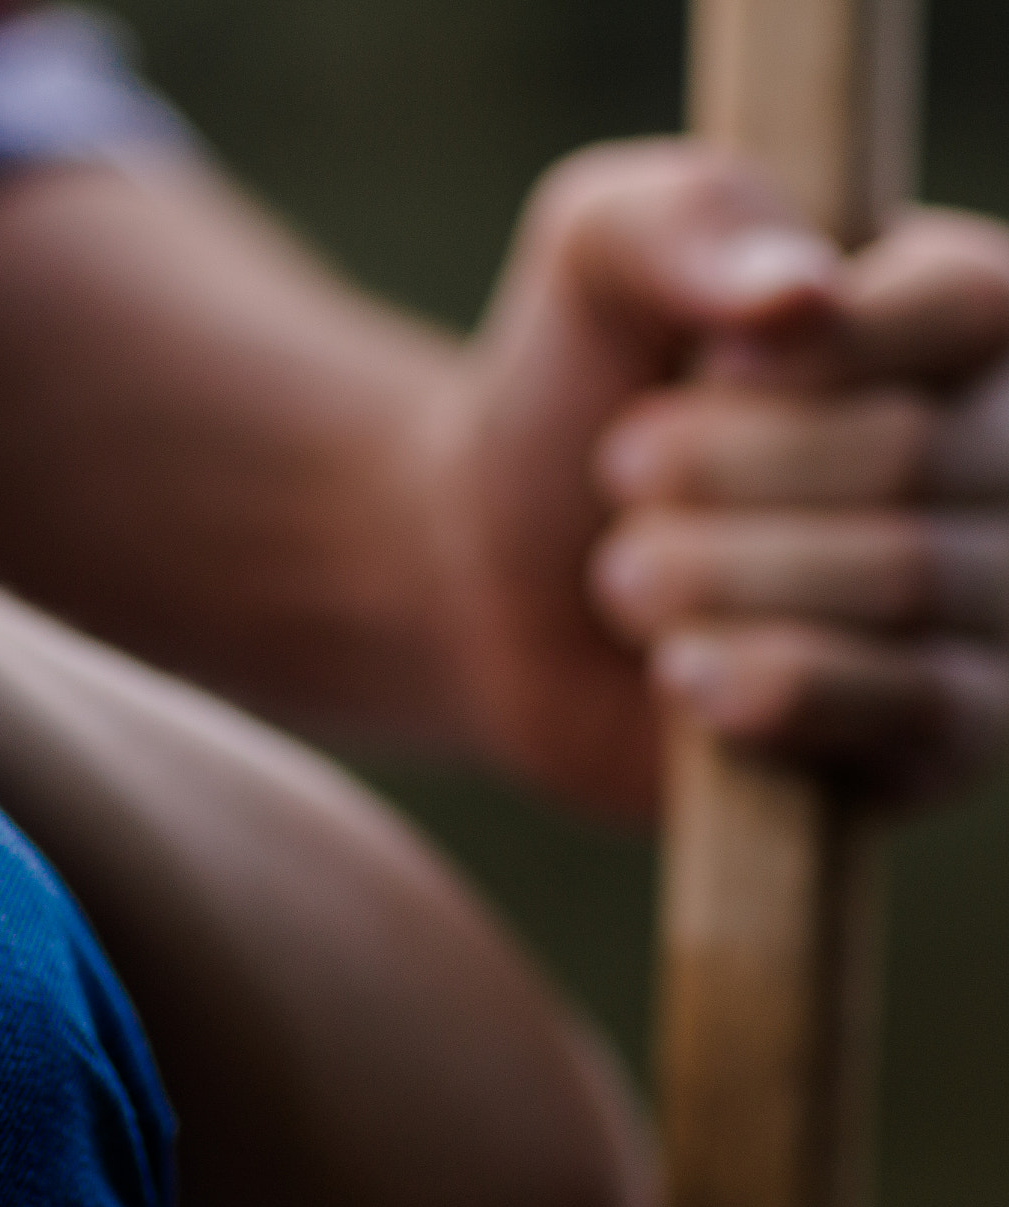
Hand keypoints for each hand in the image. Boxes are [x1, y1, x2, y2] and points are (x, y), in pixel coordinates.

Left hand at [431, 140, 1008, 811]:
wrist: (499, 583)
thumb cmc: (574, 394)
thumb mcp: (591, 256)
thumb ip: (685, 220)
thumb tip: (802, 294)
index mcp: (963, 312)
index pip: (967, 306)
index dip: (806, 355)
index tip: (699, 367)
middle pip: (912, 454)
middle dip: (714, 470)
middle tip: (621, 473)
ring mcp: (997, 602)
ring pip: (904, 581)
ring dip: (711, 576)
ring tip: (626, 573)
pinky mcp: (950, 734)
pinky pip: (915, 712)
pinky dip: (768, 688)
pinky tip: (681, 673)